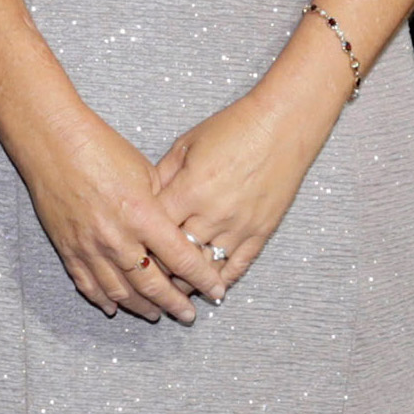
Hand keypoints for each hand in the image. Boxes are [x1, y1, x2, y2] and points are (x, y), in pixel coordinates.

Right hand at [15, 107, 227, 323]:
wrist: (52, 143)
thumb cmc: (101, 148)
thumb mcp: (144, 172)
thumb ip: (162, 205)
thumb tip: (177, 229)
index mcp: (142, 215)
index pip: (182, 259)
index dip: (203, 279)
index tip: (216, 291)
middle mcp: (117, 238)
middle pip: (152, 284)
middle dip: (175, 304)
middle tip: (188, 315)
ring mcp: (90, 247)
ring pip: (121, 292)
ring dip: (142, 307)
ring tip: (157, 314)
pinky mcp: (68, 249)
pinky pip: (88, 285)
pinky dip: (103, 300)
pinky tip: (115, 308)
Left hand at [148, 51, 349, 296]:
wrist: (282, 125)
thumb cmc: (232, 128)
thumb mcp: (186, 145)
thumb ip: (162, 176)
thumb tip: (143, 202)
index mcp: (189, 190)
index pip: (154, 231)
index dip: (140, 243)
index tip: (132, 251)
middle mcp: (212, 214)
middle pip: (176, 256)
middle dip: (159, 268)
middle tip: (146, 277)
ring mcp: (239, 226)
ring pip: (205, 269)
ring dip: (187, 282)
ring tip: (173, 288)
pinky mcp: (261, 232)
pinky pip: (237, 267)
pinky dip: (221, 281)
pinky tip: (209, 287)